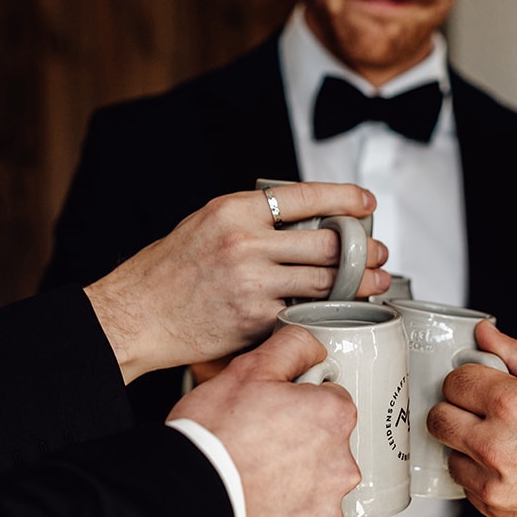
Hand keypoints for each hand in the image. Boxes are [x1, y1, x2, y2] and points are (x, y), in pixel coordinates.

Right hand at [86, 182, 390, 381]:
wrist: (138, 313)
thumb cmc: (169, 270)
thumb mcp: (207, 223)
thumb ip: (253, 220)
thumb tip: (306, 221)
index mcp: (235, 210)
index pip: (305, 196)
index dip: (345, 199)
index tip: (366, 204)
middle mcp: (246, 244)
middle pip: (326, 242)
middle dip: (362, 249)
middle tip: (378, 253)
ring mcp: (253, 284)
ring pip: (325, 281)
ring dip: (358, 283)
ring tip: (374, 282)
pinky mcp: (255, 320)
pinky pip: (304, 312)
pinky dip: (325, 311)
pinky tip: (339, 309)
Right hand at [170, 325, 358, 516]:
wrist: (183, 508)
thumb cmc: (212, 442)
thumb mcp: (246, 371)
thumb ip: (290, 348)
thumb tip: (311, 346)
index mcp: (333, 419)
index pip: (332, 400)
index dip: (300, 401)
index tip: (276, 410)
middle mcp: (340, 468)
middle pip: (327, 448)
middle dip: (299, 445)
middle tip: (256, 444)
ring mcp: (324, 513)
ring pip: (313, 491)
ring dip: (291, 485)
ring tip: (250, 479)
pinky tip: (251, 508)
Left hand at [428, 322, 516, 516]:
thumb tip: (485, 333)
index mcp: (511, 404)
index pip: (454, 382)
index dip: (465, 381)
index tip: (476, 387)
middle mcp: (495, 444)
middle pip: (438, 419)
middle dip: (455, 412)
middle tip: (477, 414)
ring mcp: (492, 482)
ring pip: (448, 455)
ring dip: (467, 449)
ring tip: (501, 447)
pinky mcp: (495, 511)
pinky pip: (467, 488)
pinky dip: (481, 478)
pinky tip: (510, 471)